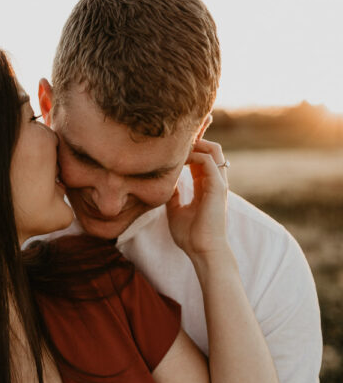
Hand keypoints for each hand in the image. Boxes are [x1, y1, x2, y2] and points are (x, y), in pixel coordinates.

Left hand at [166, 138, 229, 259]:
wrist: (203, 251)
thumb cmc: (191, 235)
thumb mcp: (176, 210)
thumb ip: (173, 194)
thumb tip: (164, 183)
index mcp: (206, 185)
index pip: (202, 156)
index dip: (196, 142)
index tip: (183, 132)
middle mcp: (214, 181)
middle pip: (211, 148)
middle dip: (199, 134)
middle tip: (180, 131)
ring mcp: (218, 183)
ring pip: (214, 150)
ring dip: (196, 143)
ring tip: (178, 146)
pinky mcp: (218, 187)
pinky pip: (209, 161)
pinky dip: (195, 155)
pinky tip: (180, 159)